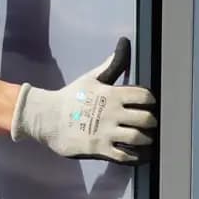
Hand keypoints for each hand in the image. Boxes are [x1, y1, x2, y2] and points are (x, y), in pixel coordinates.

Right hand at [10, 39, 156, 161]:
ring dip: (146, 140)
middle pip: (146, 119)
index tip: (149, 105)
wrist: (47, 118)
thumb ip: (112, 64)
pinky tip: (136, 154)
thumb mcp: (92, 78)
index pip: (144, 96)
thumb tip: (124, 42)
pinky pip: (124, 156)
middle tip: (150, 124)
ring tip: (145, 140)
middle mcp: (112, 112)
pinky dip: (135, 156)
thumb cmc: (71, 98)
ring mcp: (106, 132)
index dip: (151, 101)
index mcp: (112, 93)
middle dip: (151, 122)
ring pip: (138, 138)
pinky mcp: (99, 149)